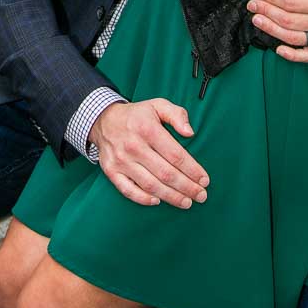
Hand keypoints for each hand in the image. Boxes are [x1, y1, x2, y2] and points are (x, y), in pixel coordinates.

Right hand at [90, 99, 208, 208]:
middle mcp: (133, 146)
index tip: (204, 180)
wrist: (103, 119)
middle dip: (187, 187)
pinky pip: (128, 190)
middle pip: (166, 173)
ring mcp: (121, 160)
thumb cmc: (137, 115)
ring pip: (150, 185)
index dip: (192, 170)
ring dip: (171, 197)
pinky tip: (158, 201)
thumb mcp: (157, 105)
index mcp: (147, 129)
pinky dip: (143, 199)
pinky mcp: (111, 171)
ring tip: (187, 202)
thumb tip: (190, 132)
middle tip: (201, 195)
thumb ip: (177, 114)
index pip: (175, 155)